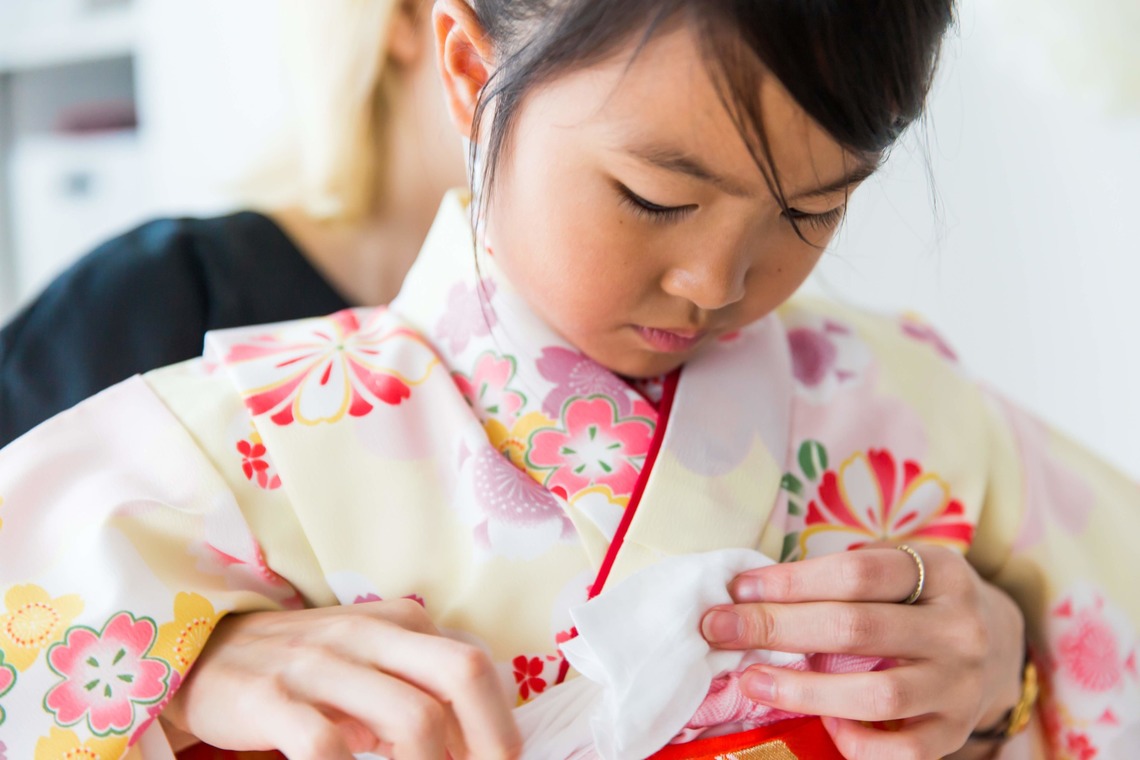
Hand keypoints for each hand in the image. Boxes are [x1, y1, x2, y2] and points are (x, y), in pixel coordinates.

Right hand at [161, 599, 521, 759]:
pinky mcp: (271, 698)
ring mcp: (319, 664)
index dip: (499, 724)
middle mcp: (368, 634)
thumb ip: (420, 683)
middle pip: (462, 672)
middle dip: (488, 738)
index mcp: (399, 621)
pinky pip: (327, 748)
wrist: (203, 654)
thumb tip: (476, 740)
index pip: (474, 665)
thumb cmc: (304, 666)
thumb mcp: (370, 660)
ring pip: (411, 717)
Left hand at [700, 545, 1024, 759]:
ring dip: (804, 690)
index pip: (857, 574)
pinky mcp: (954, 731)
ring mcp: (960, 685)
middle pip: (857, 628)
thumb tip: (749, 595)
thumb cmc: (915, 599)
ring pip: (878, 695)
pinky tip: (824, 722)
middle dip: (778, 627)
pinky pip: (901, 750)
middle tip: (719, 628)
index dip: (792, 581)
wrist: (993, 643)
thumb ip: (837, 578)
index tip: (740, 588)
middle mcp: (958, 629)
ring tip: (752, 680)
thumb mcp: (895, 567)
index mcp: (941, 574)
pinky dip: (855, 740)